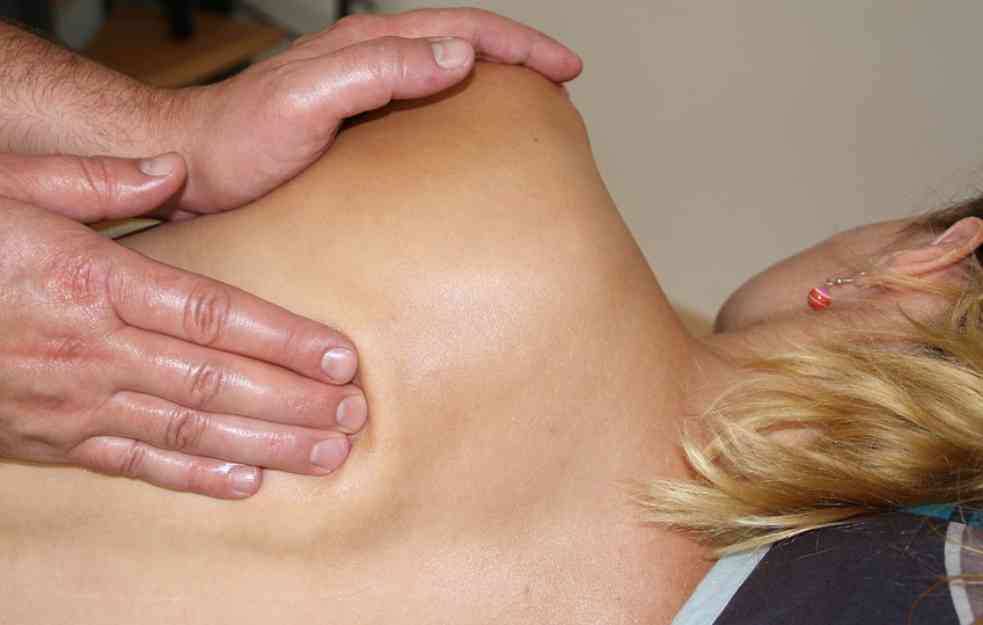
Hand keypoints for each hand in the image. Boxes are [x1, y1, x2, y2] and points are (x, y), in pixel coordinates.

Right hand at [0, 153, 366, 497]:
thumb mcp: (7, 185)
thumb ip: (93, 180)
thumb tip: (172, 172)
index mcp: (92, 279)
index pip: (213, 313)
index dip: (283, 340)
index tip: (339, 357)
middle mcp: (92, 349)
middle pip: (215, 382)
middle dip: (293, 402)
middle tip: (355, 416)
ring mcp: (72, 403)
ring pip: (187, 432)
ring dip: (265, 446)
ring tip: (326, 455)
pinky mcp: (51, 439)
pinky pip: (133, 465)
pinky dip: (192, 477)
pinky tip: (245, 483)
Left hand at [155, 8, 582, 215]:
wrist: (190, 165)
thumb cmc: (237, 140)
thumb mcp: (307, 101)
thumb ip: (378, 71)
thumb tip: (456, 57)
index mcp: (365, 47)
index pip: (460, 29)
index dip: (519, 45)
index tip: (564, 69)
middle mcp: (366, 59)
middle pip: (460, 41)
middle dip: (517, 55)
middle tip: (562, 81)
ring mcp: (359, 88)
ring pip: (443, 70)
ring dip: (492, 78)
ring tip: (528, 100)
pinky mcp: (352, 121)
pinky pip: (420, 102)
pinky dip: (458, 107)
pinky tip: (465, 132)